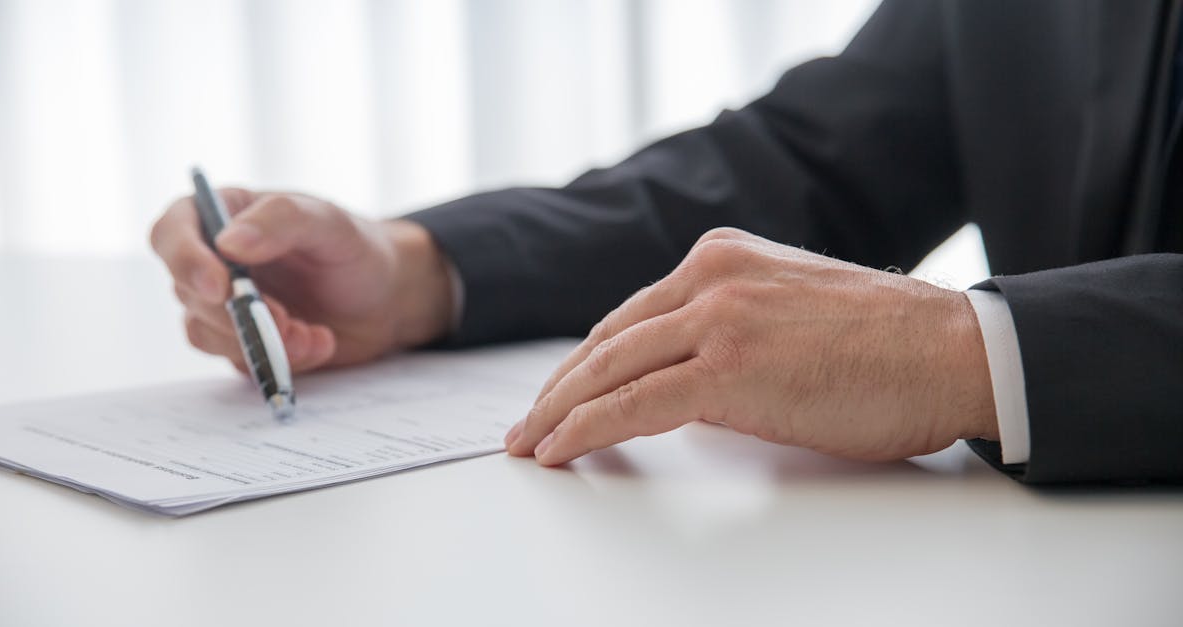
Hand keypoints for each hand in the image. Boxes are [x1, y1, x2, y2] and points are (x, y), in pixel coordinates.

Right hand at [150, 189, 453, 372]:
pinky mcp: (241, 342)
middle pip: (187, 291)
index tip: (220, 287)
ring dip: (261, 340)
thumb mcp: (328, 223)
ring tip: (312, 333)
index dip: (184, 261)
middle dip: (239, 313)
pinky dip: (279, 359)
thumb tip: (228, 243)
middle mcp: (214, 260)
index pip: (171, 233)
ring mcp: (224, 305)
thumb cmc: (355, 249)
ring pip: (206, 333)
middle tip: (288, 319)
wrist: (385, 299)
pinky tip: (318, 343)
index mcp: (225, 215)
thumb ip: (281, 220)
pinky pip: (239, 359)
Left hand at [505, 227, 998, 465]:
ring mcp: (717, 316)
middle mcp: (711, 276)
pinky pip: (632, 403)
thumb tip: (687, 381)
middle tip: (527, 424)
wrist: (952, 352)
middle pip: (608, 340)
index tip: (562, 391)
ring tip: (530, 444)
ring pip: (609, 369)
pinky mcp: (726, 367)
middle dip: (559, 388)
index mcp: (723, 257)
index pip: (632, 316)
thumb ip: (733, 328)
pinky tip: (561, 449)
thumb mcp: (790, 312)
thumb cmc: (889, 345)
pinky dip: (586, 429)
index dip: (587, 362)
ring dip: (559, 412)